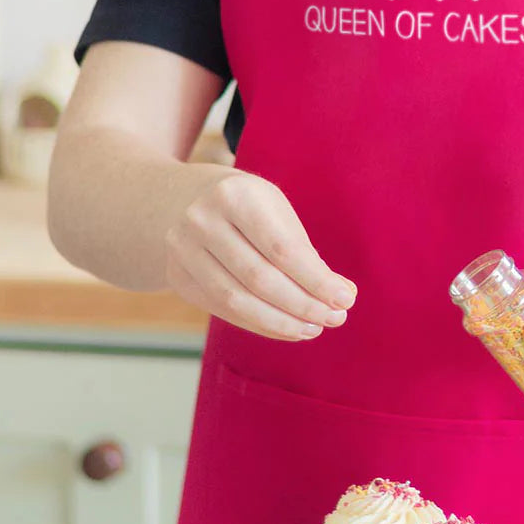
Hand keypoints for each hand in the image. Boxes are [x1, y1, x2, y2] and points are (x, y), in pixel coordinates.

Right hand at [165, 172, 356, 340]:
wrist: (184, 200)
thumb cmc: (248, 208)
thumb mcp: (277, 212)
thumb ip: (305, 253)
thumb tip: (342, 295)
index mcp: (235, 195)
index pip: (282, 249)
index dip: (316, 280)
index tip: (345, 299)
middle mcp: (201, 220)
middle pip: (260, 278)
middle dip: (303, 305)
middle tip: (335, 319)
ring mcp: (182, 250)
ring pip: (237, 301)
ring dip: (282, 322)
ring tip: (314, 328)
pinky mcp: (177, 277)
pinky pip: (223, 311)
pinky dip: (260, 325)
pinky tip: (287, 328)